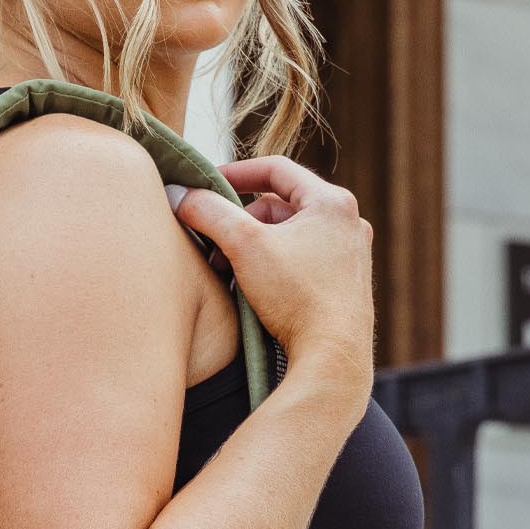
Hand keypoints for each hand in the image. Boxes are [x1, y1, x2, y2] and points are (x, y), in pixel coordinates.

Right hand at [170, 155, 374, 414]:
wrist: (333, 359)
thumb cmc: (296, 298)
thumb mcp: (244, 246)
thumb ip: (208, 212)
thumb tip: (179, 194)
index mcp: (332, 202)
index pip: (275, 169)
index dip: (234, 172)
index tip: (204, 184)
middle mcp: (348, 224)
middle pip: (279, 207)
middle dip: (239, 224)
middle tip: (212, 248)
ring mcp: (350, 257)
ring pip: (289, 238)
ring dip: (253, 250)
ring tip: (229, 275)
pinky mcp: (345, 288)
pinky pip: (301, 264)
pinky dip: (273, 270)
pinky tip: (253, 293)